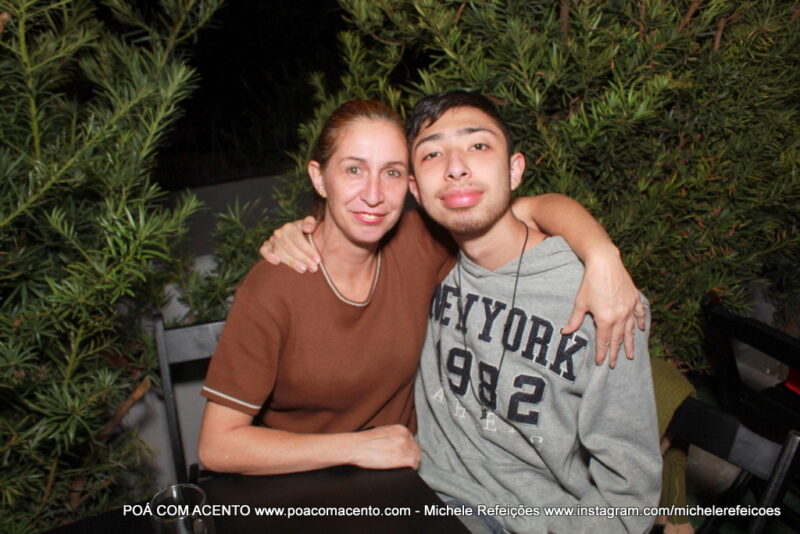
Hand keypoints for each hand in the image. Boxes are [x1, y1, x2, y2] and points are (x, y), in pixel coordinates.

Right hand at [259, 216, 319, 272]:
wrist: (296, 237)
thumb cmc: (305, 233)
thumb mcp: (311, 225)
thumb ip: (310, 223)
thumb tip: (308, 228)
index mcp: (290, 227)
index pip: (298, 239)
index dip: (308, 250)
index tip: (317, 260)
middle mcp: (279, 232)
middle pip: (290, 247)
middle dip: (303, 258)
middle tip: (313, 268)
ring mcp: (272, 240)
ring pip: (280, 252)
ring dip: (291, 261)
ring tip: (303, 269)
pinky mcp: (266, 247)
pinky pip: (264, 251)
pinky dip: (269, 256)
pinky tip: (277, 262)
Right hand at [349, 425, 420, 469]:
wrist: (355, 446)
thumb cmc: (364, 441)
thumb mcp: (382, 432)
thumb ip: (393, 436)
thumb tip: (397, 444)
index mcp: (401, 429)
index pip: (412, 441)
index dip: (409, 449)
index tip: (405, 455)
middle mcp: (405, 436)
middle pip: (416, 449)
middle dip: (412, 456)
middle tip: (405, 463)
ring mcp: (405, 447)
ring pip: (417, 457)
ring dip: (412, 463)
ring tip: (404, 467)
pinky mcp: (403, 458)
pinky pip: (414, 465)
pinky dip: (411, 469)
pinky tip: (404, 470)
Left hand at [561, 249, 645, 366]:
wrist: (605, 263)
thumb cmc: (590, 282)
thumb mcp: (580, 302)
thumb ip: (575, 320)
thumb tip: (566, 332)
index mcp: (605, 319)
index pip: (604, 341)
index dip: (602, 353)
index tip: (601, 362)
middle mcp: (620, 316)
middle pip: (618, 339)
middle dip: (615, 353)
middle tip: (614, 364)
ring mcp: (629, 308)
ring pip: (630, 330)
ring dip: (630, 343)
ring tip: (630, 355)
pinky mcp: (635, 299)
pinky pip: (639, 314)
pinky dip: (640, 322)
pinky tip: (641, 329)